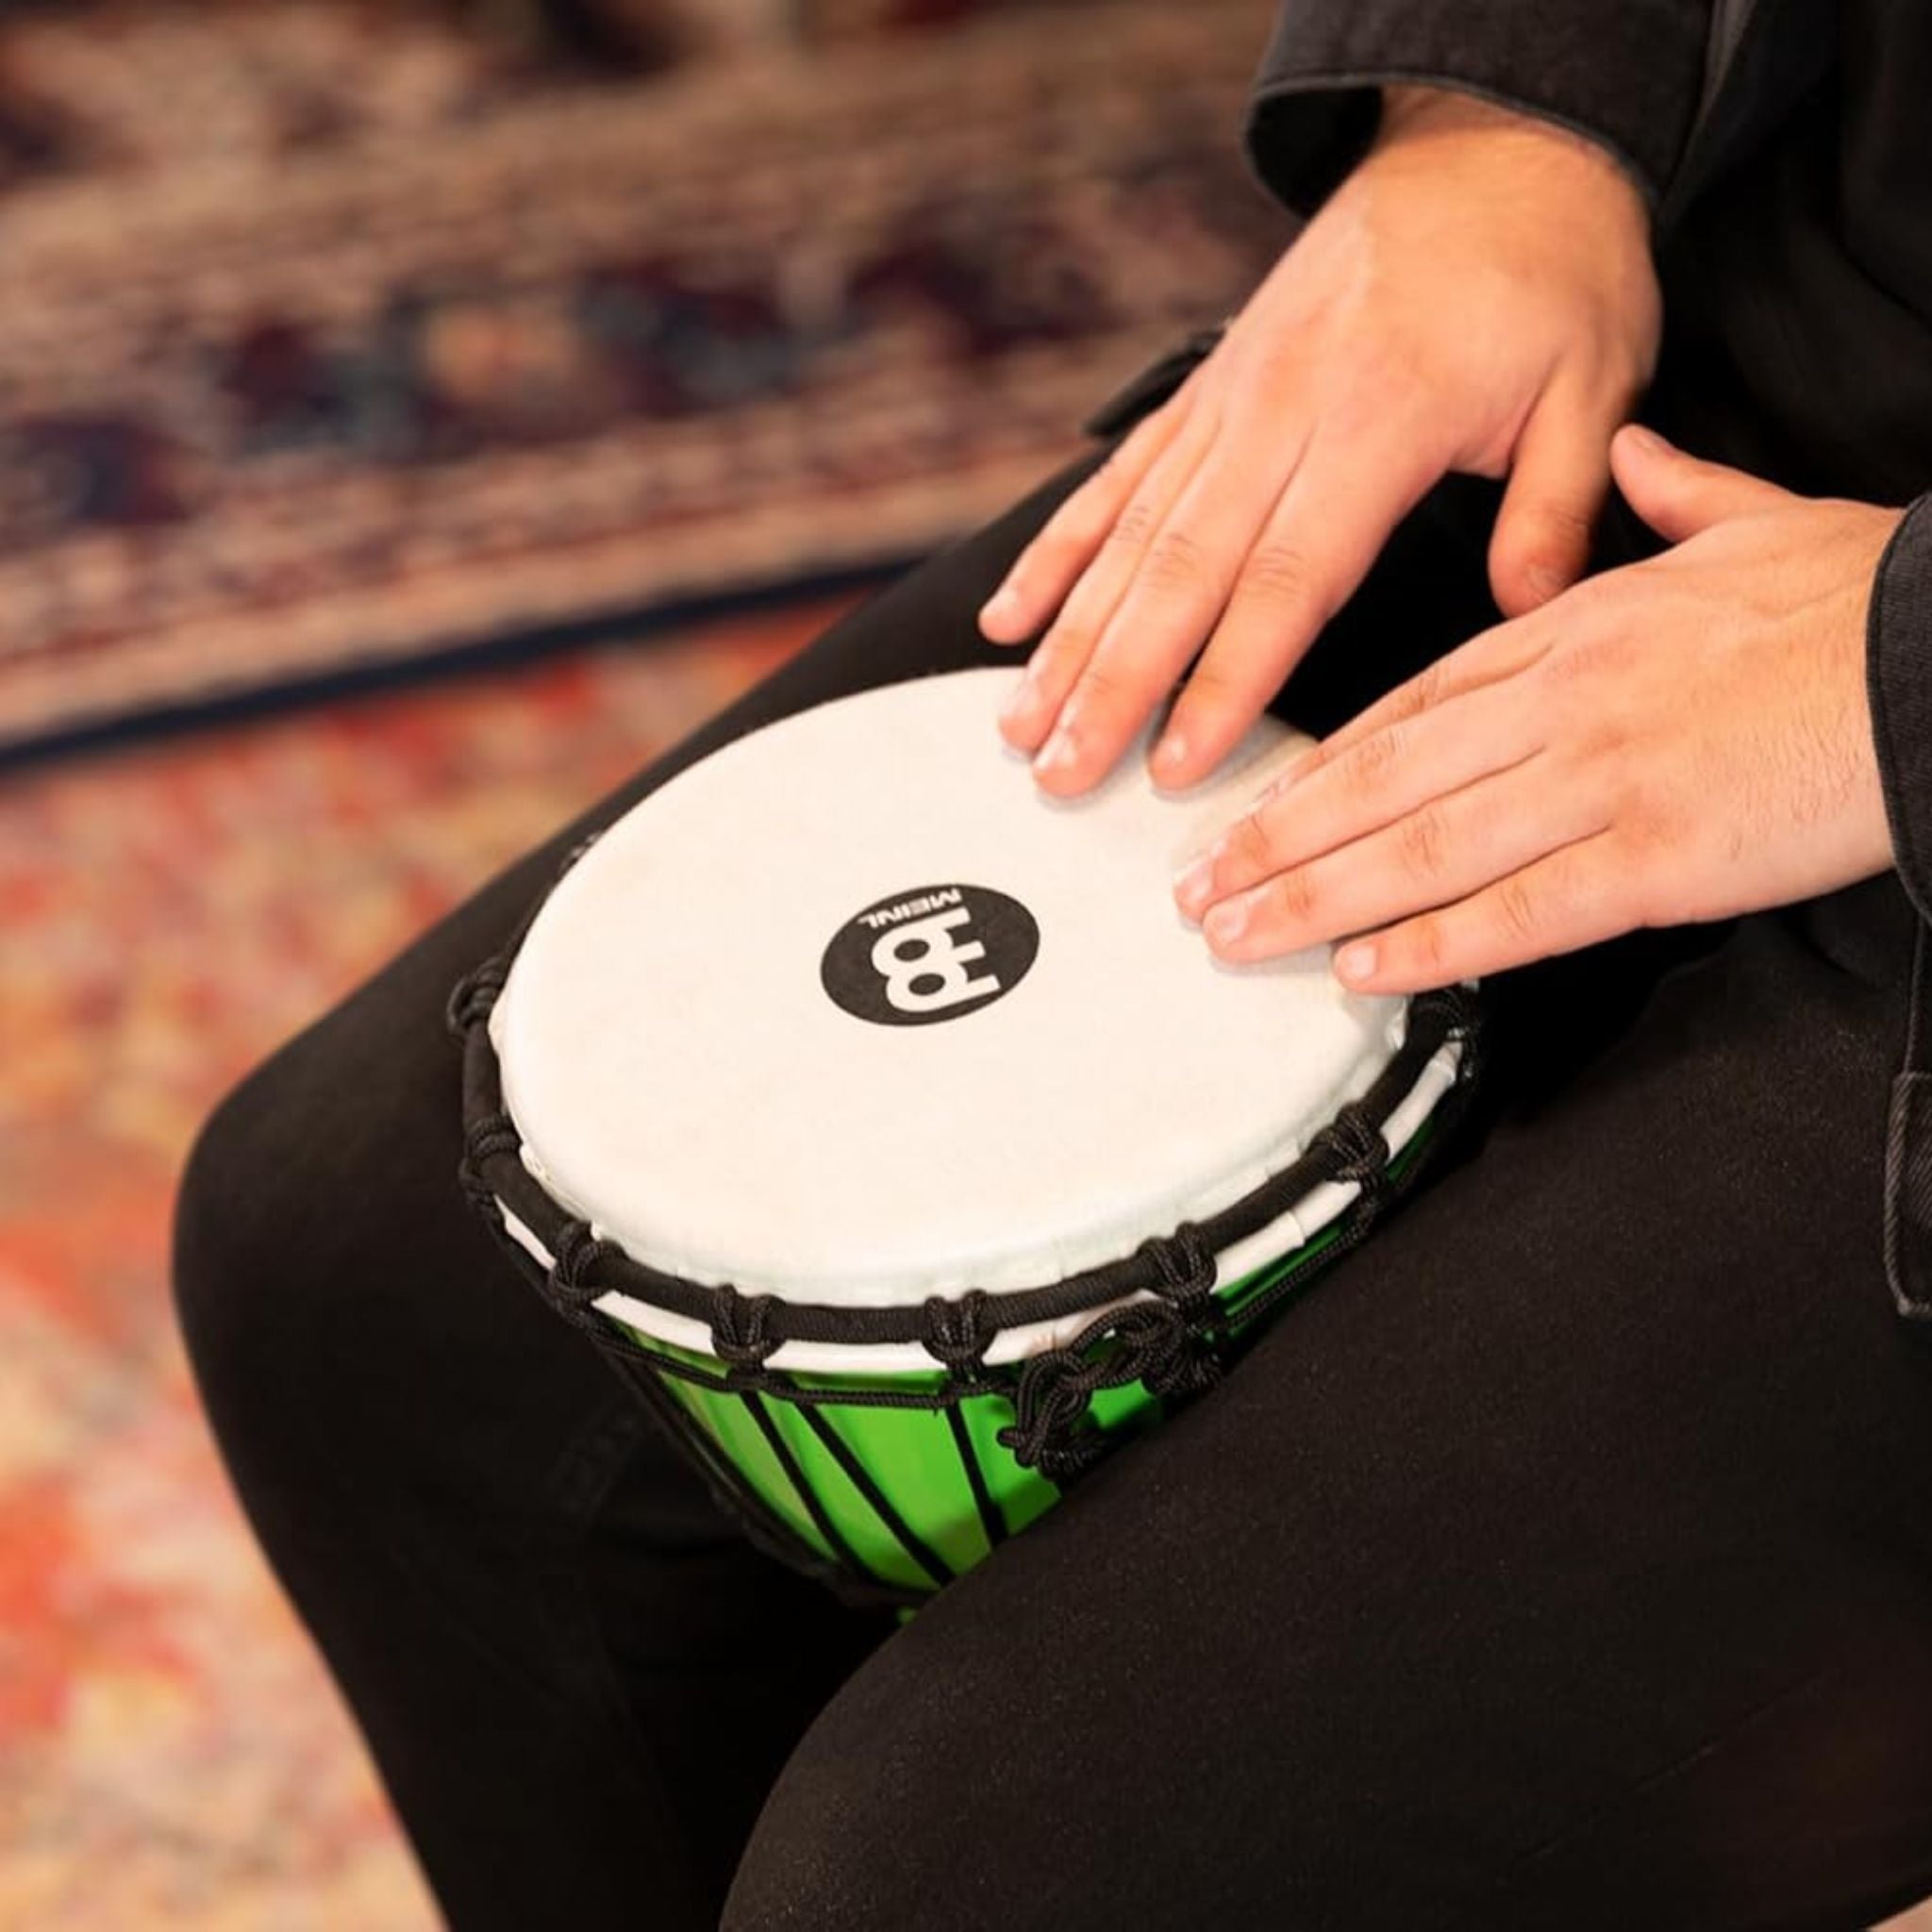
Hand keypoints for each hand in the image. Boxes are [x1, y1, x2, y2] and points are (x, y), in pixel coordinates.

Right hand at [980, 83, 1660, 797]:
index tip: (1174, 762)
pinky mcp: (1205, 391)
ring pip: (1130, 533)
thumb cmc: (1547, 268)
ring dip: (1069, 635)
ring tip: (1018, 723)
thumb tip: (1527, 614)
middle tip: (1058, 771)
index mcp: (1378, 419)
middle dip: (1111, 683)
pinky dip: (1057, 549)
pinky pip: (1116, 480)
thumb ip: (1554, 507)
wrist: (1487, 145)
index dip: (1222, 678)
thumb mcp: (1594, 380)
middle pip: (1178, 570)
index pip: (1285, 577)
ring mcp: (1230, 399)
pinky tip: (1009, 617)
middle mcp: (1281, 410)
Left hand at [1171, 427, 1904, 991]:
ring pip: (1421, 848)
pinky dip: (1431, 946)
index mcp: (1573, 631)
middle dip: (1276, 840)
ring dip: (1315, 900)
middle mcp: (1561, 705)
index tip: (1251, 805)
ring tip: (1235, 936)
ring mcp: (1601, 782)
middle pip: (1383, 780)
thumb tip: (1635, 455)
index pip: (1407, 706)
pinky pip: (1519, 912)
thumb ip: (1672, 496)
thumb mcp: (1755, 520)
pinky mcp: (1658, 857)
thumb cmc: (1861, 596)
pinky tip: (1360, 974)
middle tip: (1194, 887)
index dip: (1316, 767)